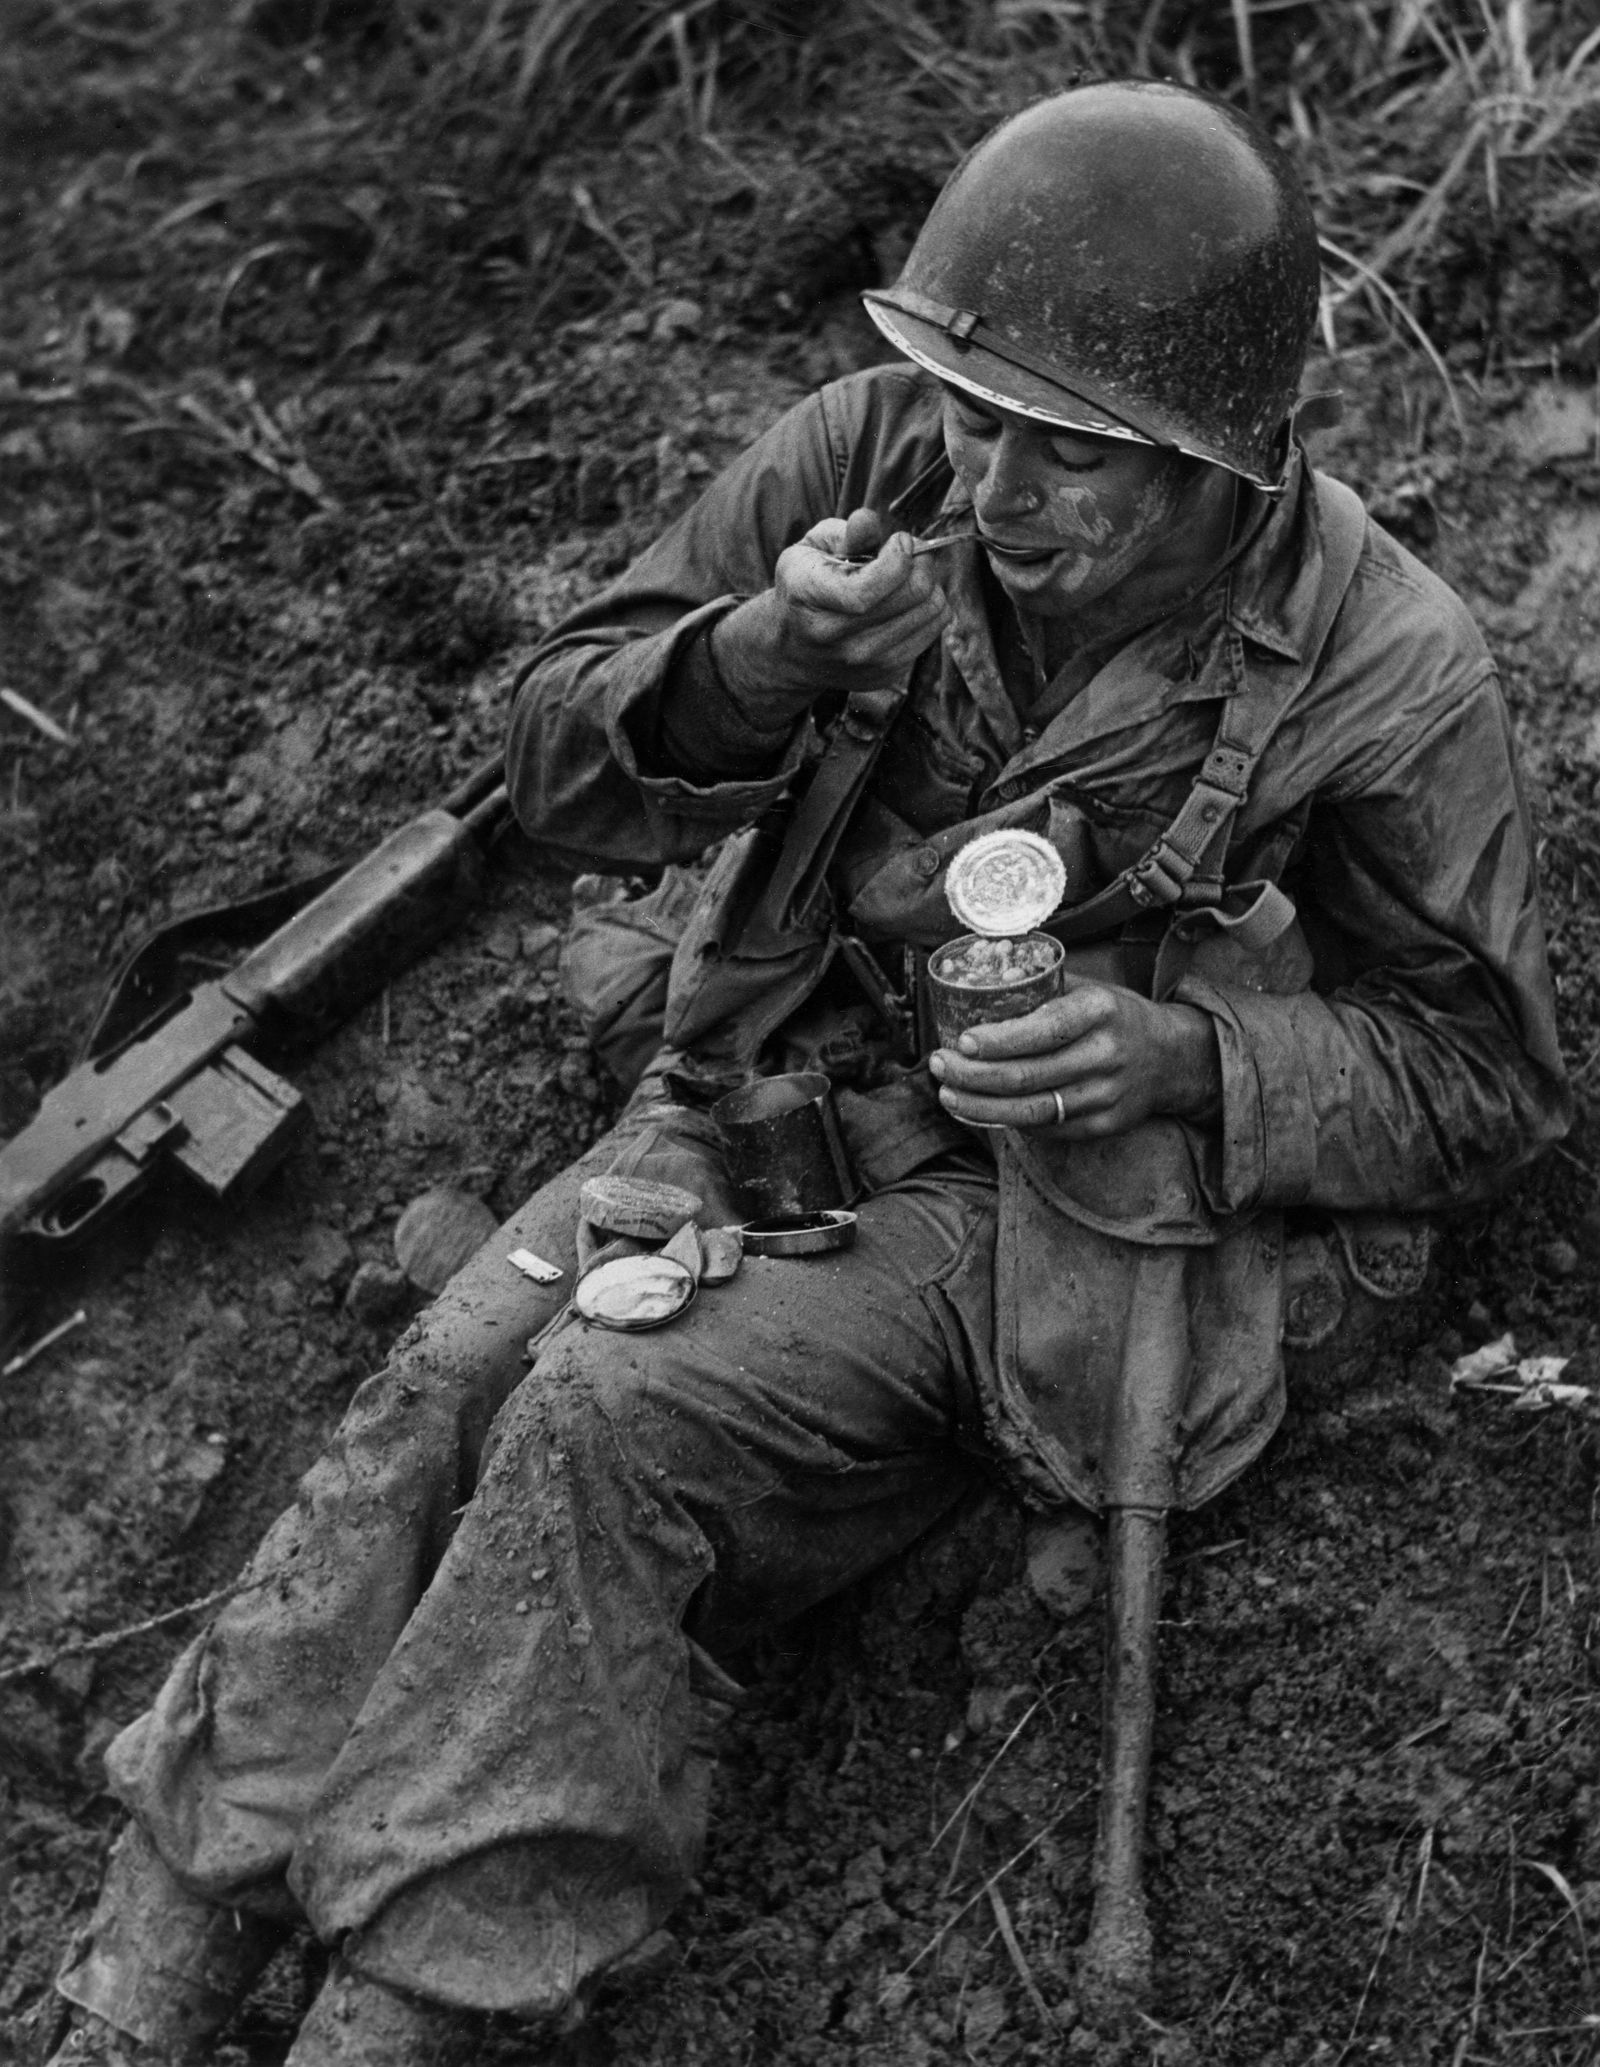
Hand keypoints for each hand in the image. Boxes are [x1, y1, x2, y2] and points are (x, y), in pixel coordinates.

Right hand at [711, 508, 950, 723]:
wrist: (792, 649)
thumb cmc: (806, 588)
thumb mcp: (810, 550)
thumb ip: (842, 533)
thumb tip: (867, 521)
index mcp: (809, 597)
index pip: (866, 590)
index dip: (897, 559)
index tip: (901, 540)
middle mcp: (836, 637)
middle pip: (911, 595)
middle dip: (922, 563)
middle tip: (913, 553)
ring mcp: (864, 661)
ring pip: (931, 612)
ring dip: (930, 585)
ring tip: (908, 577)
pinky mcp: (886, 674)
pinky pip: (933, 630)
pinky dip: (928, 609)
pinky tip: (906, 603)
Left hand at [928, 978, 1221, 1137]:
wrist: (1171, 1057)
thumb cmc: (1115, 1017)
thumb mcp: (1089, 989)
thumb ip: (1041, 989)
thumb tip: (977, 983)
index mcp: (1100, 1011)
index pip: (1043, 1030)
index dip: (999, 1040)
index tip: (962, 1041)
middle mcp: (1106, 1054)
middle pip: (1028, 1075)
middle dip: (973, 1075)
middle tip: (940, 1065)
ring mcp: (1107, 1095)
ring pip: (1032, 1110)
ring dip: (981, 1106)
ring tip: (949, 1095)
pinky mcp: (1105, 1124)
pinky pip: (1048, 1129)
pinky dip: (1009, 1121)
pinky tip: (981, 1111)